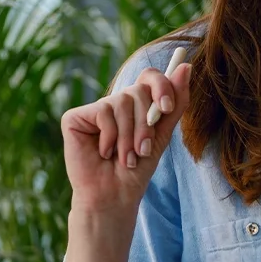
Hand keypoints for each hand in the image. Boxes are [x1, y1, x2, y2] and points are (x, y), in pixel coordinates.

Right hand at [61, 61, 191, 215]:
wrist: (113, 195)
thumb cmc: (136, 170)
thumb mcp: (160, 135)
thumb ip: (174, 103)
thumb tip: (185, 66)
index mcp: (136, 106)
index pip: (149, 77)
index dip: (160, 85)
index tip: (166, 107)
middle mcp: (114, 103)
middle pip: (137, 90)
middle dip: (145, 124)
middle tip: (142, 150)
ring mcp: (95, 109)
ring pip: (121, 102)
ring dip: (128, 136)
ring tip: (125, 158)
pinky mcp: (75, 117)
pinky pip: (103, 112)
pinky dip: (109, 137)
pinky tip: (103, 153)